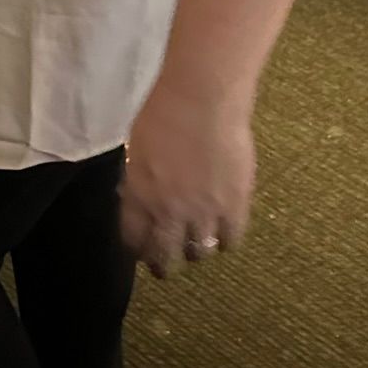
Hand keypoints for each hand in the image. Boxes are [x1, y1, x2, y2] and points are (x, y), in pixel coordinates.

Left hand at [119, 79, 255, 278]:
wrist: (201, 100)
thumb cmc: (162, 112)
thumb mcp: (136, 149)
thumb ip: (137, 179)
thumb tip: (137, 193)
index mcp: (139, 196)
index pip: (133, 240)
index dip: (137, 249)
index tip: (140, 250)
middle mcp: (168, 212)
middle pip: (164, 257)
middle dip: (162, 265)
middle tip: (165, 266)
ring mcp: (203, 213)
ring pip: (198, 253)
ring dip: (195, 251)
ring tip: (195, 247)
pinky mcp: (234, 206)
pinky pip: (230, 239)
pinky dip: (226, 240)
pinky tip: (223, 233)